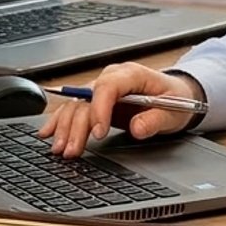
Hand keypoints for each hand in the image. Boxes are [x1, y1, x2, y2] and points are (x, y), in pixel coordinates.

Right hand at [36, 62, 204, 157]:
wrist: (176, 95)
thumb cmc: (175, 99)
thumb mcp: (173, 111)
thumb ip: (155, 119)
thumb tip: (137, 128)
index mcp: (131, 74)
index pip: (108, 87)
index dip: (100, 110)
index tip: (98, 133)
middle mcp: (112, 79)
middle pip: (87, 99)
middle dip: (78, 126)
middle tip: (73, 150)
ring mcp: (102, 89)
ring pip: (76, 105)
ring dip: (65, 128)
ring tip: (60, 149)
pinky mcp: (96, 102)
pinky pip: (74, 109)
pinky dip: (60, 122)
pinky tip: (48, 133)